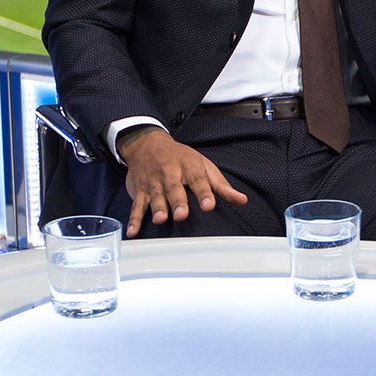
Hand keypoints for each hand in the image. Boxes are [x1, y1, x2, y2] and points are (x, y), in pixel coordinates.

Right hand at [120, 128, 249, 236]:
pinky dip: (134, 218)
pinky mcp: (139, 190)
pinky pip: (136, 205)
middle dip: (178, 201)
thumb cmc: (180, 158)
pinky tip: (133, 231)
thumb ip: (221, 186)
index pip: (198, 180)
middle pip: (174, 188)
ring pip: (155, 196)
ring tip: (160, 220)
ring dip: (157, 208)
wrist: (147, 144)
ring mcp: (153, 182)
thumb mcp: (203, 166)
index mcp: (189, 166)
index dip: (204, 193)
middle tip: (182, 215)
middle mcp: (169, 173)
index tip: (209, 206)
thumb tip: (242, 200)